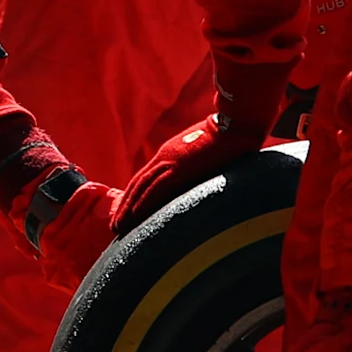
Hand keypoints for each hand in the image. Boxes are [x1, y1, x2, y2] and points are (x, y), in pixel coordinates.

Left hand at [110, 60, 295, 235]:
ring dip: (128, 209)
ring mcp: (171, 162)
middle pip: (138, 184)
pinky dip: (142, 203)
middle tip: (115, 225)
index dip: (134, 195)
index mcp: (170, 154)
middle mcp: (165, 158)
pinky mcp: (179, 168)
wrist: (237, 123)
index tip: (125, 211)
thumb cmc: (229, 137)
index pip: (146, 177)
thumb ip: (196, 164)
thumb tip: (199, 177)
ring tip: (118, 227)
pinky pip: (156, 189)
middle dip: (125, 206)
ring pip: (142, 189)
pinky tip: (133, 217)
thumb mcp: (205, 151)